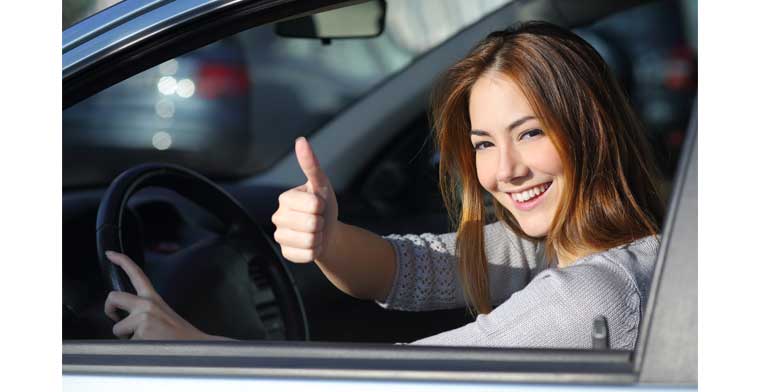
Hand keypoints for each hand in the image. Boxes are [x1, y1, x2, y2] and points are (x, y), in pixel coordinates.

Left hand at [103, 251, 212, 339]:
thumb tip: (126, 317)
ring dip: (125, 337)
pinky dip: (132, 348)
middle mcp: (147, 304)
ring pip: (117, 328)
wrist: (195, 346)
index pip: (136, 274)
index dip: (121, 261)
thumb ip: (144, 310)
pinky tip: (148, 347)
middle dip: (109, 309)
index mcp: (153, 298)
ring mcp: (143, 317)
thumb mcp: (163, 314)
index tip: (110, 254)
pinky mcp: (141, 332)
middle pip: (113, 297)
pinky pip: (124, 343)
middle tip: (116, 318)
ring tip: (145, 339)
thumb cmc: (178, 335)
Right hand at [271, 137, 338, 262]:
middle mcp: (278, 217)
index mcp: (285, 198)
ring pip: (308, 241)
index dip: (322, 206)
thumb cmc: (324, 206)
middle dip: (321, 223)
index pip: (313, 204)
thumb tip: (301, 140)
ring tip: (316, 232)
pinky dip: (315, 251)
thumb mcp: (322, 185)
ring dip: (319, 238)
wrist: (328, 232)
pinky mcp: (285, 253)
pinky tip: (312, 244)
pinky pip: (305, 255)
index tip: (319, 205)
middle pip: (311, 224)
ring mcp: (280, 236)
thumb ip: (311, 165)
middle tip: (318, 220)